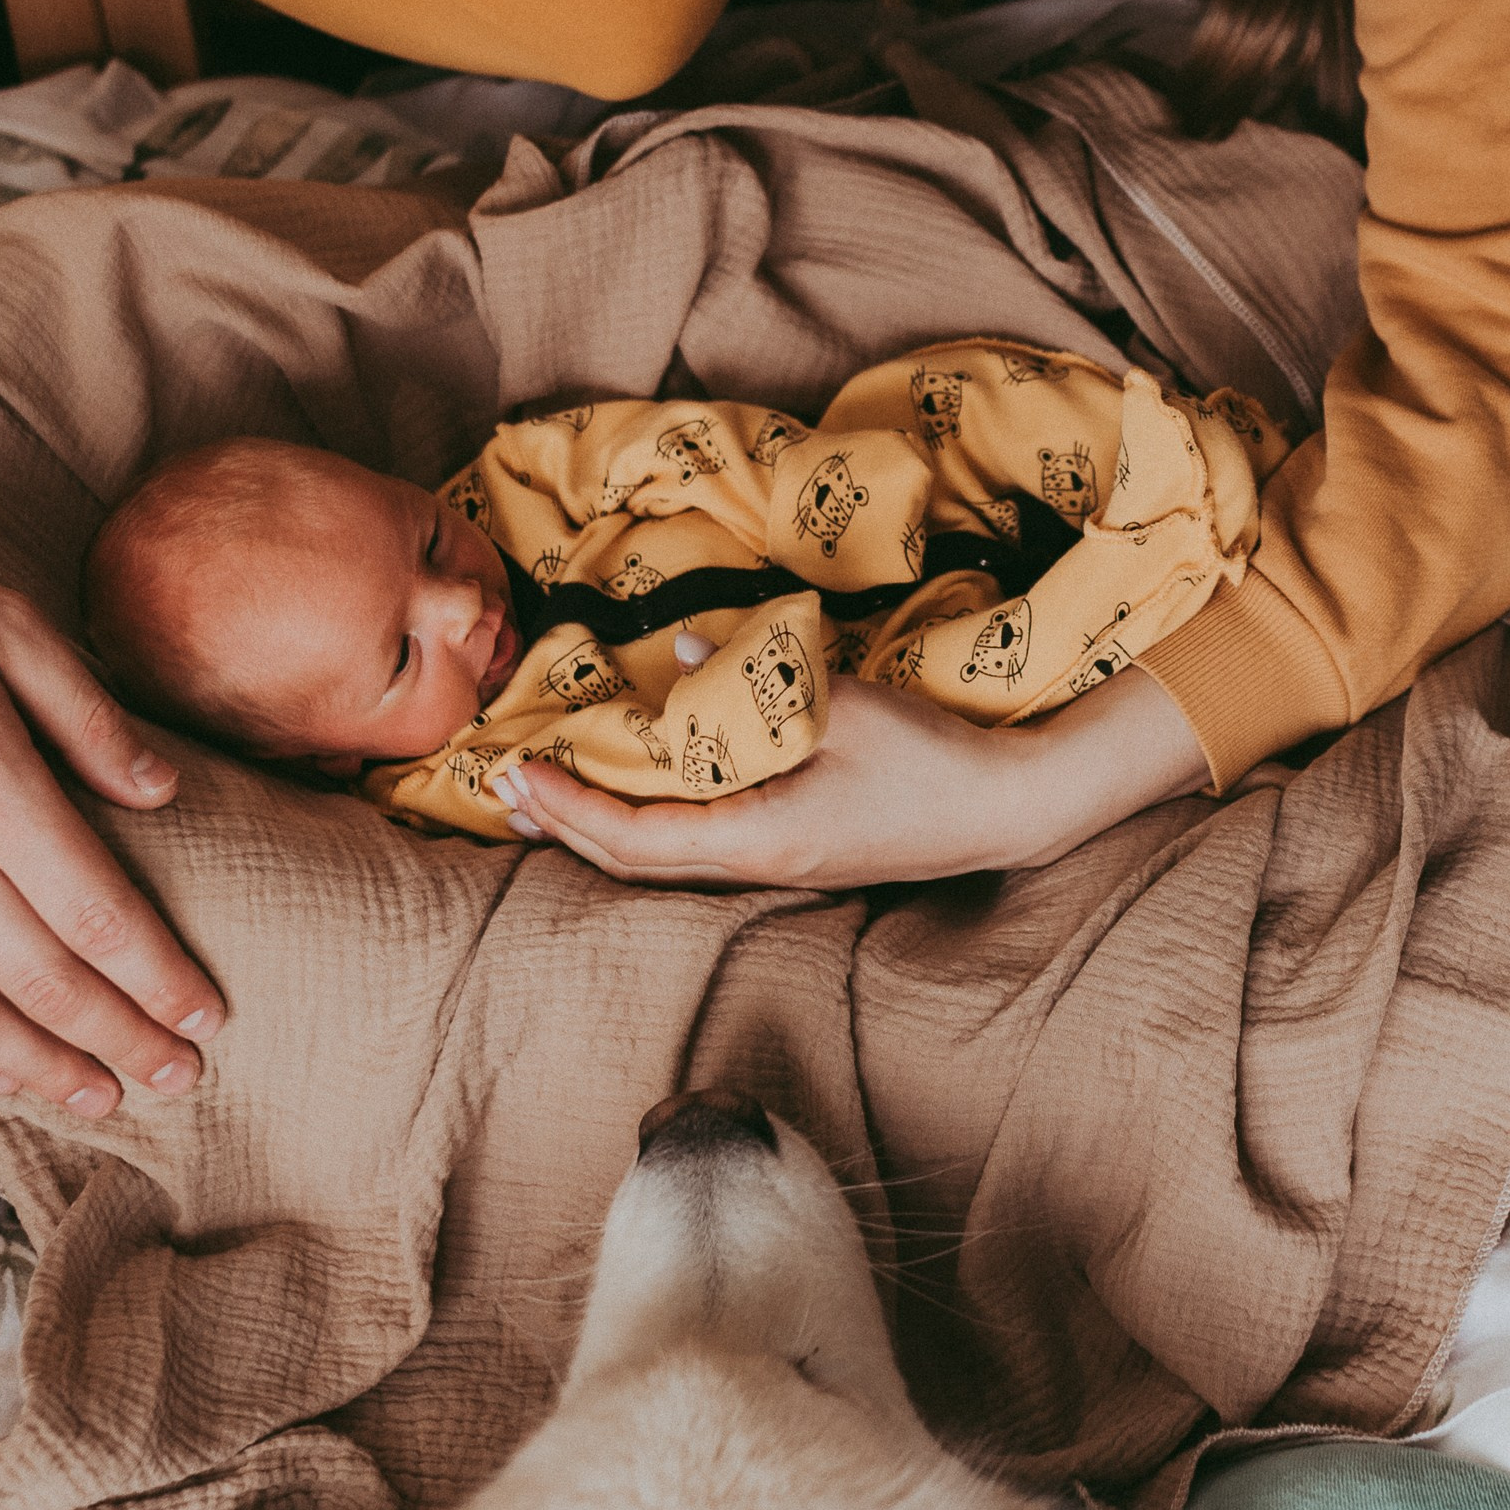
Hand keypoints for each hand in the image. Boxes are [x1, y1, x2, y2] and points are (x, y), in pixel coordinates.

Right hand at [0, 526, 220, 1115]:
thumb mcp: (2, 624)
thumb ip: (88, 714)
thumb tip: (164, 791)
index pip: (99, 915)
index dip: (160, 977)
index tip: (207, 1014)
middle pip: (49, 984)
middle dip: (125, 1040)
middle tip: (180, 1075)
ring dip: (45, 1070)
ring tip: (104, 1097)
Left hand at [495, 664, 1207, 892]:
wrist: (1006, 808)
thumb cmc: (931, 761)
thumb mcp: (842, 706)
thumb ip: (755, 680)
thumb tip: (679, 645)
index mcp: (760, 839)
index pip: (636, 840)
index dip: (569, 810)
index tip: (518, 775)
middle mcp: (757, 865)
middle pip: (634, 864)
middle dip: (564, 828)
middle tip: (503, 790)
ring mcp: (777, 865)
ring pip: (662, 862)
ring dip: (598, 830)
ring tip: (548, 798)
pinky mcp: (794, 852)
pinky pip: (697, 847)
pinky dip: (646, 825)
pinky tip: (635, 797)